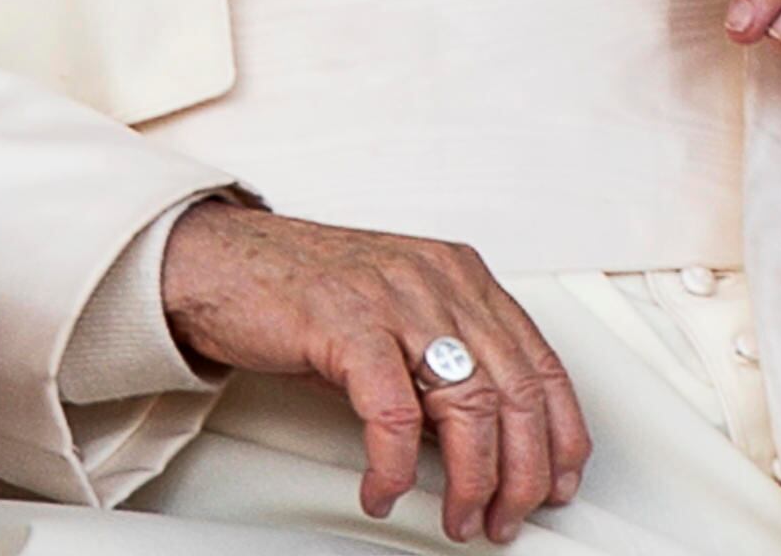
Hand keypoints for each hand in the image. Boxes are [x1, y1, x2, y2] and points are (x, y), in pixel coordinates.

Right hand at [159, 200, 589, 544]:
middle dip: (522, 471)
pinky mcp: (346, 323)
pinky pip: (392, 411)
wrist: (219, 262)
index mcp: (460, 276)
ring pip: (467, 404)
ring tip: (458, 516)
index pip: (540, 360)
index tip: (561, 478)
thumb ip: (442, 363)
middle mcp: (438, 281)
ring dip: (471, 479)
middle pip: (514, 390)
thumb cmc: (301, 291)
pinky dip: (394, 465)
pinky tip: (382, 490)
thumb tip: (481, 441)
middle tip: (506, 517)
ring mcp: (395, 298)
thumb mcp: (394, 317)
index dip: (561, 430)